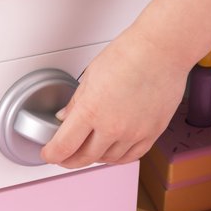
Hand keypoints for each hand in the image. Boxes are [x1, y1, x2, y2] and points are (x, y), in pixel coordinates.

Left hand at [40, 32, 189, 167]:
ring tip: (87, 149)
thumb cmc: (128, 55)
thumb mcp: (89, 77)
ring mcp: (134, 133)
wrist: (162, 50)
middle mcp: (112, 126)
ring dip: (93, 158)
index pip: (63, 147)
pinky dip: (116, 157)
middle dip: (69, 160)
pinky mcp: (152, 133)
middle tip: (64, 157)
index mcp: (91, 110)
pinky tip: (110, 151)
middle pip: (84, 158)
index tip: (48, 154)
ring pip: (107, 159)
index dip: (51, 155)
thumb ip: (75, 103)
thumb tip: (64, 118)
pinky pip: (130, 157)